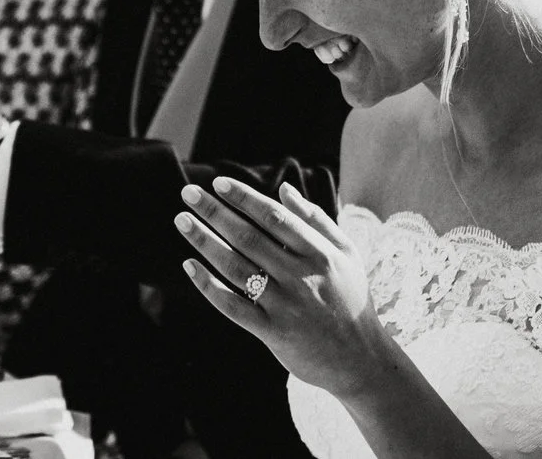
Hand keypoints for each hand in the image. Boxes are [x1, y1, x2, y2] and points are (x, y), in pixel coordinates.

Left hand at [177, 178, 392, 399]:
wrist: (359, 358)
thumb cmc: (351, 299)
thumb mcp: (346, 254)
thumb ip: (316, 220)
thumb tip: (284, 189)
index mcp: (320, 252)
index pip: (274, 216)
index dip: (244, 198)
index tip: (218, 183)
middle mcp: (301, 275)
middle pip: (249, 237)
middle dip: (216, 212)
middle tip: (188, 194)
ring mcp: (285, 304)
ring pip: (236, 267)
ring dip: (205, 242)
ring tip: (182, 221)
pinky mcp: (272, 331)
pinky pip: (233, 305)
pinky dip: (208, 286)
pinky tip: (189, 266)